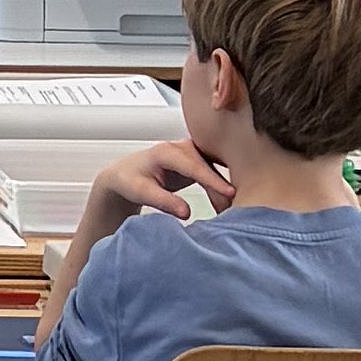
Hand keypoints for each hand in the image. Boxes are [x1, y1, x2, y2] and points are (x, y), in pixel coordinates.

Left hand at [93, 137, 231, 220]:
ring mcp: (191, 153)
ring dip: (222, 191)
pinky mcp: (197, 161)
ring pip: (214, 171)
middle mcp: (182, 148)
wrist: (125, 175)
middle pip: (208, 168)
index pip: (194, 166)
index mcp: (166, 152)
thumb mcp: (141, 192)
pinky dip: (218, 190)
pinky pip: (213, 175)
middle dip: (222, 188)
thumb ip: (163, 201)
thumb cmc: (129, 181)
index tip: (230, 193)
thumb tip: (186, 213)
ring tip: (229, 211)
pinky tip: (223, 204)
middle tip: (235, 209)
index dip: (213, 180)